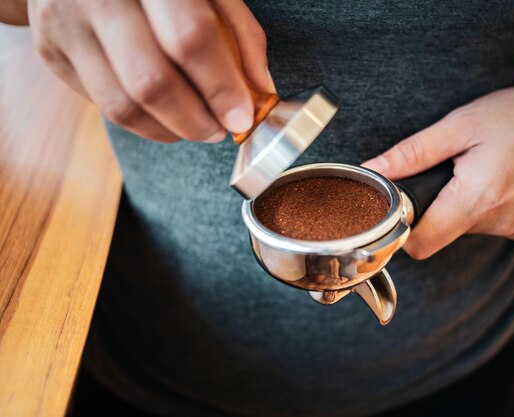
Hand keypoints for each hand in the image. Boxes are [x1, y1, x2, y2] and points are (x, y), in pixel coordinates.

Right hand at [29, 0, 274, 142]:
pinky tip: (166, 116)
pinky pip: (104, 107)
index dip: (220, 86)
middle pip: (151, 81)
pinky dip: (144, 124)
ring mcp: (68, 24)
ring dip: (170, 130)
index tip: (242, 118)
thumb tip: (259, 92)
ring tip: (197, 127)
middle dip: (195, 120)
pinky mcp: (52, 51)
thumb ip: (241, 36)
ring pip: (122, 105)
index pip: (190, 38)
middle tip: (219, 130)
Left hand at [363, 75, 513, 259]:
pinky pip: (488, 224)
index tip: (399, 205)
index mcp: (477, 200)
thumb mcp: (459, 125)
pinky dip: (482, 206)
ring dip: (460, 204)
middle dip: (434, 207)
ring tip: (476, 168)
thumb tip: (372, 170)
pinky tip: (495, 177)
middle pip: (441, 233)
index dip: (402, 228)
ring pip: (464, 228)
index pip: (420, 244)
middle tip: (446, 170)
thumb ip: (411, 153)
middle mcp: (498, 223)